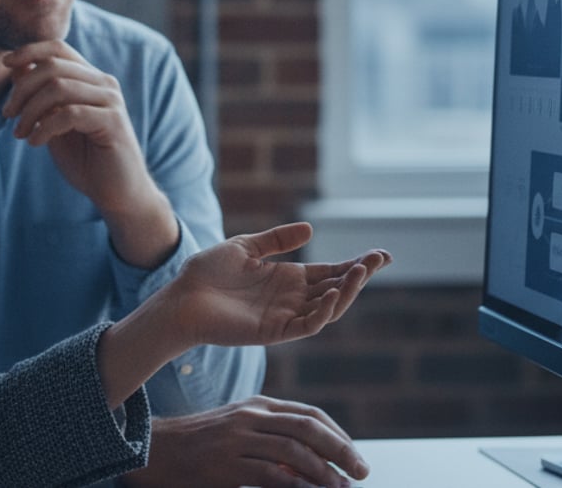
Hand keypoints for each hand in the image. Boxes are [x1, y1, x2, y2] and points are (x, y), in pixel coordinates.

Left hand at [1, 41, 177, 267]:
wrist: (118, 194)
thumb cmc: (86, 159)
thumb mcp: (54, 124)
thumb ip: (40, 97)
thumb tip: (16, 67)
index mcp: (91, 79)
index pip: (58, 48)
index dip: (29, 51)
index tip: (5, 63)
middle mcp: (104, 83)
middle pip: (53, 66)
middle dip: (22, 89)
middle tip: (8, 115)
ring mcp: (111, 101)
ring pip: (58, 88)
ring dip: (30, 111)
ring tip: (20, 133)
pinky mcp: (113, 122)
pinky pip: (70, 113)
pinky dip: (45, 127)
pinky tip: (35, 143)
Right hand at [121, 397, 366, 487]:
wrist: (157, 450)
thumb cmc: (202, 443)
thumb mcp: (239, 429)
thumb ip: (272, 437)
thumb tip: (311, 462)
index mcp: (258, 405)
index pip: (310, 414)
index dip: (338, 434)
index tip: (354, 455)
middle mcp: (251, 417)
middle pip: (308, 428)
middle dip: (341, 450)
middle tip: (362, 471)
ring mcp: (238, 439)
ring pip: (294, 450)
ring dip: (324, 471)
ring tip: (341, 487)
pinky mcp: (227, 464)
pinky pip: (271, 474)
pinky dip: (296, 484)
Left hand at [165, 223, 389, 348]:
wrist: (181, 297)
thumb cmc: (206, 273)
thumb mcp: (245, 247)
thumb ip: (276, 239)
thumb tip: (311, 229)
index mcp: (287, 278)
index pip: (330, 271)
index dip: (356, 264)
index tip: (380, 253)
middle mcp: (291, 299)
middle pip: (336, 288)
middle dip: (360, 275)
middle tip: (380, 258)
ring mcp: (284, 316)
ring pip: (328, 308)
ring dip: (346, 291)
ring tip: (359, 271)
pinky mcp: (274, 332)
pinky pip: (307, 326)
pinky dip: (322, 311)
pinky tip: (331, 292)